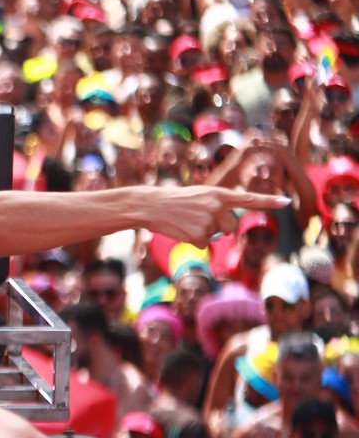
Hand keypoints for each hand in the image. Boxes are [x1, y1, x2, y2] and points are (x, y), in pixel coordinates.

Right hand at [144, 186, 290, 246]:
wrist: (151, 204)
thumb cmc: (174, 201)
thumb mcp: (199, 196)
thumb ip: (217, 207)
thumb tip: (225, 231)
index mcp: (217, 193)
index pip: (248, 199)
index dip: (268, 201)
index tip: (286, 201)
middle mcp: (216, 206)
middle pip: (231, 226)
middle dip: (219, 227)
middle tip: (197, 217)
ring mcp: (208, 221)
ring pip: (216, 236)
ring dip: (203, 232)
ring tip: (186, 221)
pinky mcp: (198, 235)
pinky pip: (204, 244)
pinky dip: (193, 240)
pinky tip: (181, 229)